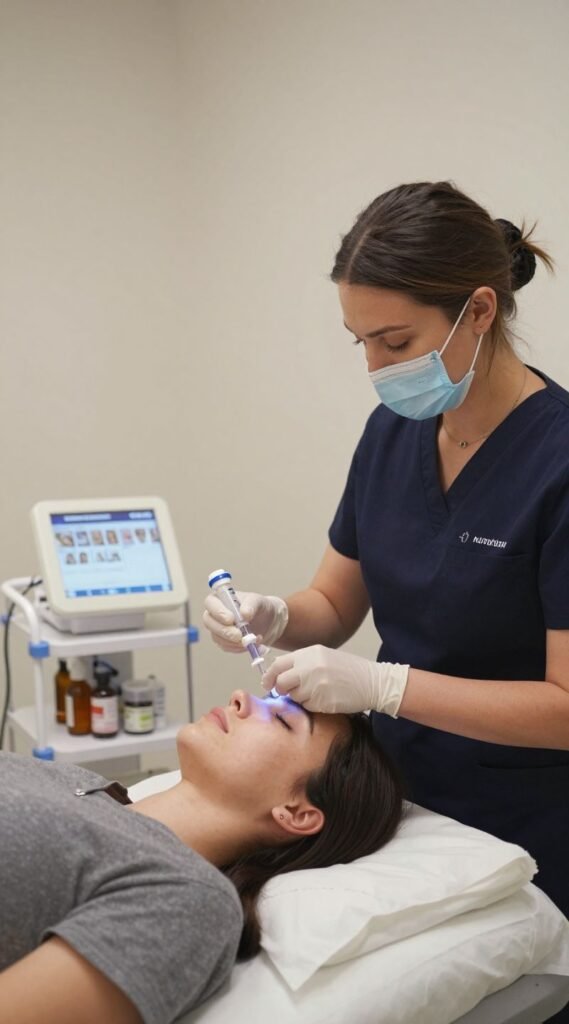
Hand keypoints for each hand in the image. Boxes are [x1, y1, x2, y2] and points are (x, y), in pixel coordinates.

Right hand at [203, 591, 288, 652]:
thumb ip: (251, 605)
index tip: (231, 619)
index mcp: (220, 598)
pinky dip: (238, 647)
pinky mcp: (223, 641)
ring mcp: (217, 629)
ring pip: (217, 637)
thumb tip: (244, 614)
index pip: (210, 603)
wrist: (267, 622)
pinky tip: (251, 644)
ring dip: (233, 642)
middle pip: (209, 623)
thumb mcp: (258, 601)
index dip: (218, 612)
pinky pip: (226, 647)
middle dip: (224, 631)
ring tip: (252, 639)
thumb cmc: (259, 607)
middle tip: (239, 636)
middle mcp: (215, 614)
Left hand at [261, 644, 408, 715]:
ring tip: (316, 692)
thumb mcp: (323, 656)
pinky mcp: (323, 701)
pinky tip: (324, 698)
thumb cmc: (347, 669)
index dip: (269, 676)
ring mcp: (316, 685)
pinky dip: (311, 705)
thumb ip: (302, 662)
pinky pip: (307, 706)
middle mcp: (310, 668)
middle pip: (281, 682)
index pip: (279, 664)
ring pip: (294, 696)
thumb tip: (279, 673)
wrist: (372, 682)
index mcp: (309, 653)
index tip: (267, 683)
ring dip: (299, 697)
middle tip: (289, 691)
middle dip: (282, 689)